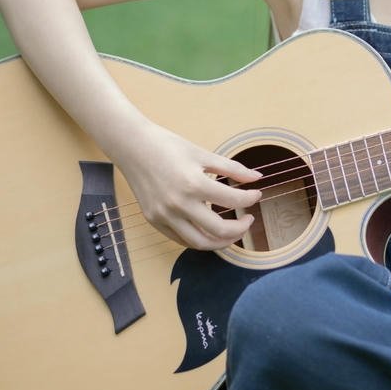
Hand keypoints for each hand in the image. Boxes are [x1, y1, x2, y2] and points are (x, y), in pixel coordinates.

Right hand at [115, 122, 262, 250]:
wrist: (132, 146)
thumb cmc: (168, 146)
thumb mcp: (203, 154)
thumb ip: (232, 168)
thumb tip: (257, 178)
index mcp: (193, 184)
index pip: (232, 201)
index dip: (250, 199)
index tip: (256, 194)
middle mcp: (178, 204)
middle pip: (219, 230)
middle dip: (240, 229)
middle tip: (249, 220)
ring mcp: (164, 216)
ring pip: (200, 243)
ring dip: (221, 242)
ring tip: (232, 232)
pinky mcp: (154, 221)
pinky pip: (181, 239)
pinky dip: (199, 239)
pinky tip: (209, 230)